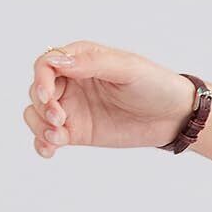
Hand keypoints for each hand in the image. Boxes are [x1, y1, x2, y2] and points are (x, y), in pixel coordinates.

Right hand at [22, 44, 196, 155]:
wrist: (174, 116)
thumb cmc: (155, 84)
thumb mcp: (127, 69)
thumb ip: (93, 63)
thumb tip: (57, 60)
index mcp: (81, 60)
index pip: (46, 65)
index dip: (41, 80)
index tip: (49, 98)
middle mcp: (71, 82)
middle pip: (37, 91)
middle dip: (42, 107)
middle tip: (61, 120)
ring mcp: (72, 108)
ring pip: (37, 114)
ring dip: (39, 126)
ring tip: (58, 138)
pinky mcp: (77, 131)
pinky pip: (49, 136)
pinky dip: (43, 143)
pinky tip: (50, 151)